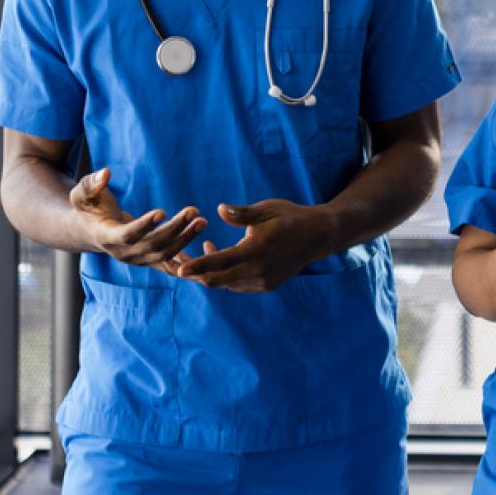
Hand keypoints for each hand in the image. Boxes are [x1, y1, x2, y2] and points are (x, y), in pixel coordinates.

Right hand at [69, 167, 205, 268]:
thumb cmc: (89, 207)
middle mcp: (125, 254)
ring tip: (202, 221)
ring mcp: (139, 261)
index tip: (163, 211)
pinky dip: (190, 262)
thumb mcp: (82, 194)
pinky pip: (172, 265)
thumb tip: (106, 173)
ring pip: (166, 256)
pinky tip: (208, 250)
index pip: (128, 235)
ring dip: (186, 239)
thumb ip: (92, 184)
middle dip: (175, 229)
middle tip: (194, 211)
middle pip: (153, 246)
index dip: (144, 225)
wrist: (92, 230)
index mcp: (107, 238)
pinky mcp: (150, 261)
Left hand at [171, 199, 329, 292]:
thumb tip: (220, 209)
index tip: (178, 267)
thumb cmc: (289, 217)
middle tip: (178, 265)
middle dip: (197, 274)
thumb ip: (242, 214)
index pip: (220, 262)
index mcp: (257, 250)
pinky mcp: (267, 285)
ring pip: (227, 284)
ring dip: (211, 274)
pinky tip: (219, 258)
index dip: (198, 265)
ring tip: (199, 253)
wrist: (317, 236)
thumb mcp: (266, 209)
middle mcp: (260, 270)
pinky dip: (225, 276)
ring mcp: (264, 281)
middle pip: (219, 280)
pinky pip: (238, 285)